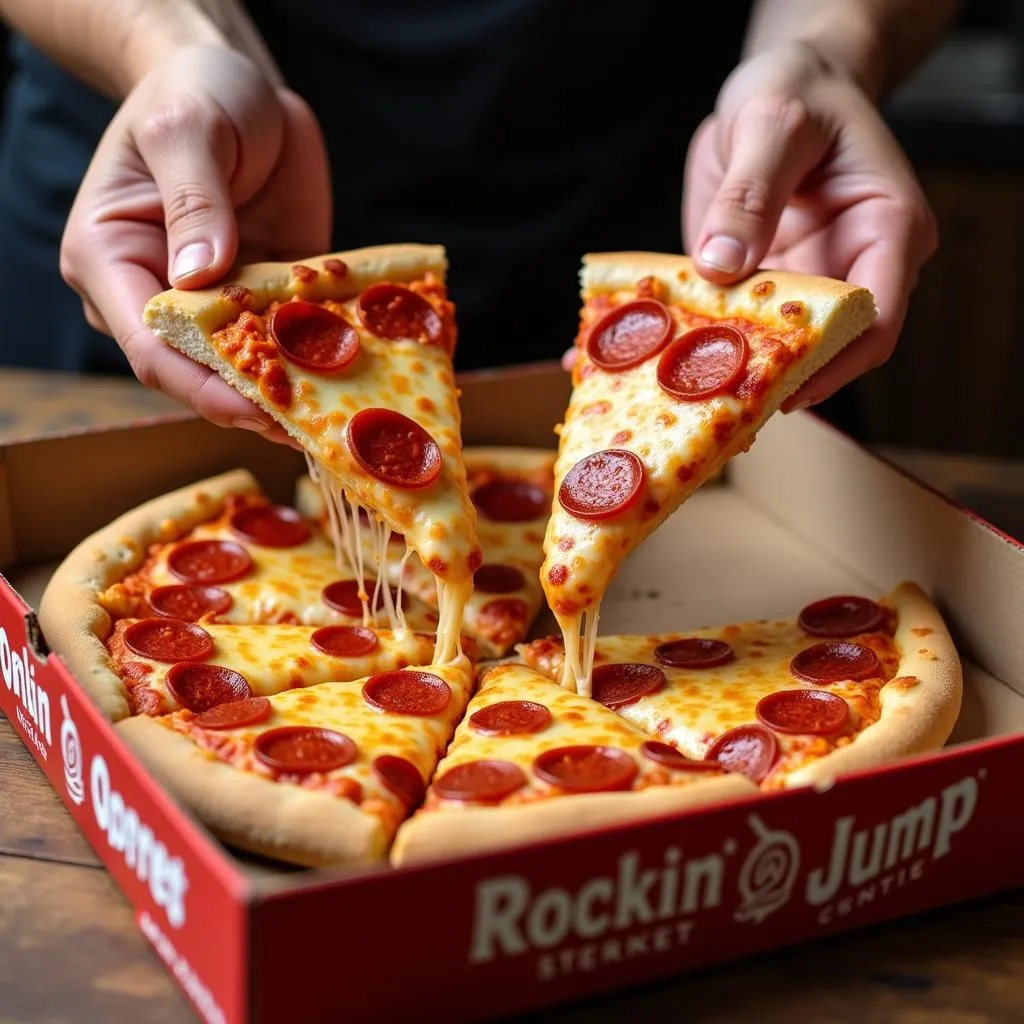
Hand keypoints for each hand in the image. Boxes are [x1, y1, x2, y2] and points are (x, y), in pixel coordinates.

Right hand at [60, 45, 331, 441]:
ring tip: (348, 417)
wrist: (241, 87)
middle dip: (257, 401)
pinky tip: (363, 377)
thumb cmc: (195, 93)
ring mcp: (215, 304)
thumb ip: (194, 198)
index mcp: (112, 260)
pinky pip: (292, 340)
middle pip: (200, 373)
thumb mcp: (188, 129)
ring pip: (250, 368)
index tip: (260, 406)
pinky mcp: (264, 302)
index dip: (204, 386)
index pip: (151, 347)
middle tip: (319, 427)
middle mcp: (156, 295)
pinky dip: (323, 358)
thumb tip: (200, 274)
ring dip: (297, 391)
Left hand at [684, 42, 936, 408]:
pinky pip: (733, 327)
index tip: (781, 390)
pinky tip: (644, 357)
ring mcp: (805, 286)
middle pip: (825, 350)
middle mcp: (853, 269)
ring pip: (774, 349)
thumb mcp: (773, 125)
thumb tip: (723, 264)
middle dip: (770, 381)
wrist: (778, 89)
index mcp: (887, 230)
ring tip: (667, 394)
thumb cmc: (798, 92)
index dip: (833, 364)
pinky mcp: (761, 291)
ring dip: (725, 372)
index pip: (875, 319)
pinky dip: (695, 344)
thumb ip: (751, 193)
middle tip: (712, 406)